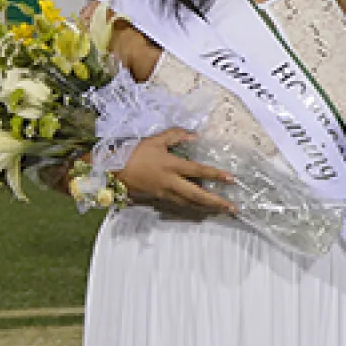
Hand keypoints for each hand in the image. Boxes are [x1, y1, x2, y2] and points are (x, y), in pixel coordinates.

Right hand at [116, 128, 236, 212]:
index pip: (198, 170)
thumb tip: (194, 135)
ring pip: (190, 203)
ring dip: (206, 207)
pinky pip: (180, 204)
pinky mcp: (159, 199)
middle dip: (216, 202)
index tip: (231, 179)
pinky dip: (193, 206)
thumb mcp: (155, 140)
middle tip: (232, 208)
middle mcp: (171, 182)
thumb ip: (176, 136)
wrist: (113, 171)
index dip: (215, 175)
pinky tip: (201, 208)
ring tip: (221, 210)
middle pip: (197, 195)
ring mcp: (165, 193)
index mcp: (171, 165)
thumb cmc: (135, 153)